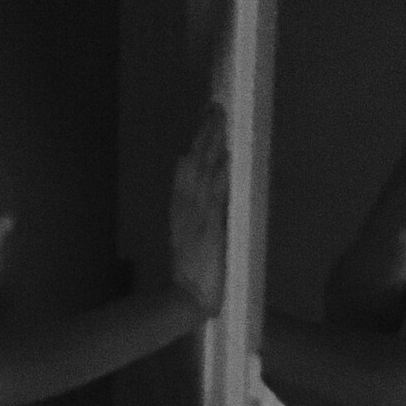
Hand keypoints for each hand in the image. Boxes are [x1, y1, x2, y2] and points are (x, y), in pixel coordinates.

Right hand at [169, 102, 229, 319]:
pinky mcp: (207, 227)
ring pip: (201, 172)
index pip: (190, 168)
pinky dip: (216, 175)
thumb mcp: (200, 237)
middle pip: (194, 162)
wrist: (189, 298)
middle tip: (215, 107)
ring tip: (219, 120)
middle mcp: (186, 206)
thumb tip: (219, 189)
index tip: (208, 121)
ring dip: (211, 145)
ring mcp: (195, 215)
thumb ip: (207, 214)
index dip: (198, 143)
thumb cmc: (197, 273)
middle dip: (204, 134)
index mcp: (183, 208)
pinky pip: (212, 196)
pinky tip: (222, 157)